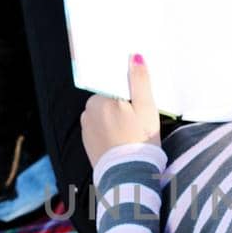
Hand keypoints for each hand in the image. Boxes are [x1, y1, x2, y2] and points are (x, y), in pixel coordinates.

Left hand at [81, 54, 161, 168]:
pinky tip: (124, 140)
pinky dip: (110, 132)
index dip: (128, 91)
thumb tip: (135, 57)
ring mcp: (86, 129)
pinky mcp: (88, 144)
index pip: (113, 86)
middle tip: (138, 118)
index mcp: (99, 100)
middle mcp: (87, 112)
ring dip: (116, 119)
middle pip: (108, 100)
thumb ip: (140, 80)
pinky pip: (101, 131)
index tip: (138, 101)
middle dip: (122, 105)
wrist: (130, 175)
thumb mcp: (146, 107)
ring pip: (104, 116)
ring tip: (132, 131)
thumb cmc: (140, 139)